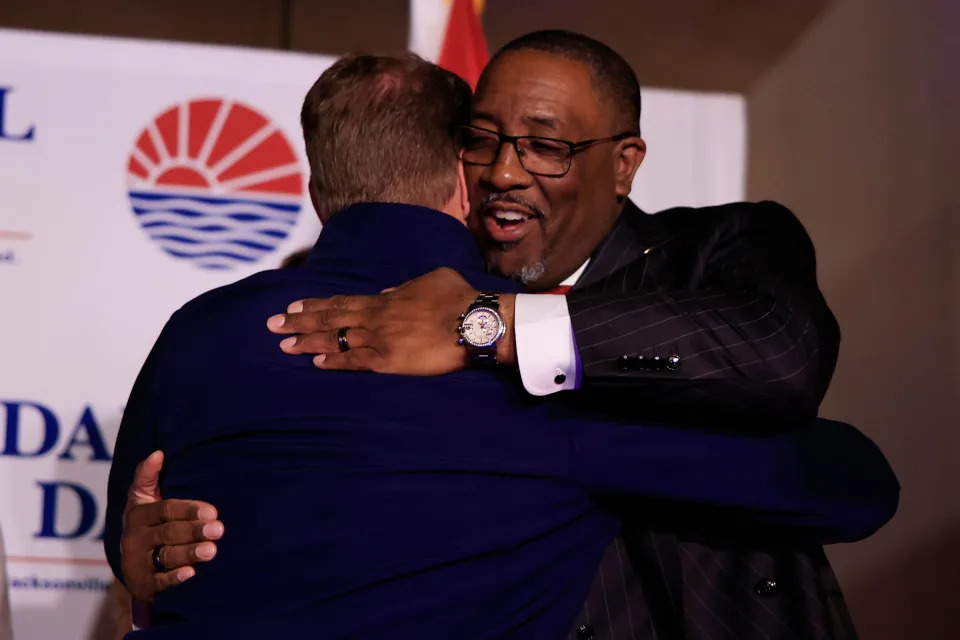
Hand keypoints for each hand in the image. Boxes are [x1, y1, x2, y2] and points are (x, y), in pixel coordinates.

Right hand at [120, 450, 223, 601]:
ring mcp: (137, 561)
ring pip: (166, 555)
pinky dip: (174, 578)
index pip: (165, 509)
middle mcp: (135, 537)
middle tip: (218, 530)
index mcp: (138, 513)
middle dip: (194, 531)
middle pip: (168, 532)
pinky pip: (158, 581)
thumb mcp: (142, 498)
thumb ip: (148, 476)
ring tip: (212, 551)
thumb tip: (158, 453)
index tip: (212, 511)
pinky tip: (190, 574)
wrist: (133, 564)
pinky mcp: (142, 583)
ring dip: (189, 553)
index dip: (189, 510)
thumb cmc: (147, 522)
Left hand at [266, 267, 515, 372]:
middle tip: (272, 325)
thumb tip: (388, 292)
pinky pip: (356, 362)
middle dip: (298, 322)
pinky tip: (316, 363)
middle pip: (329, 319)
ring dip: (307, 342)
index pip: (341, 301)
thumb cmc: (458, 298)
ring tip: (284, 346)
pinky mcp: (390, 362)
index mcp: (384, 298)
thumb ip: (405, 286)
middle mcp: (376, 318)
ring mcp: (380, 340)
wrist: (475, 322)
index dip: (314, 304)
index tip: (292, 306)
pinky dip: (334, 362)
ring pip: (336, 340)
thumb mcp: (431, 279)